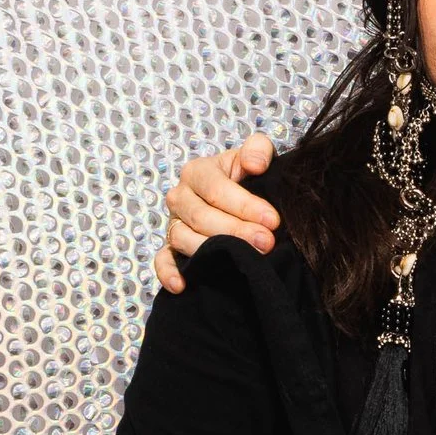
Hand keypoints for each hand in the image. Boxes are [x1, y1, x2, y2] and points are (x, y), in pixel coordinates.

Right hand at [151, 132, 279, 291]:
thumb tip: (256, 164)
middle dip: (236, 231)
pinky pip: (162, 260)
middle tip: (267, 242)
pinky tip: (182, 285)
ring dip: (212, 252)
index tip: (272, 220)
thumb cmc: (248, 176)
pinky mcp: (171, 247)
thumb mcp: (256, 155)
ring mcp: (174, 223)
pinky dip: (168, 273)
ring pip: (183, 238)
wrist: (240, 196)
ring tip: (243, 259)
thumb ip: (258, 149)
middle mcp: (180, 197)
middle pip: (201, 217)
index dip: (245, 205)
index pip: (216, 189)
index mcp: (197, 172)